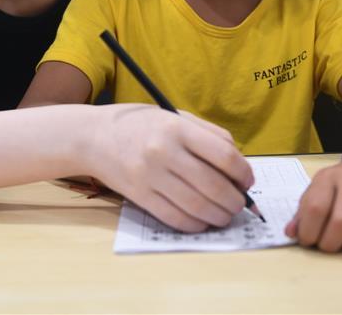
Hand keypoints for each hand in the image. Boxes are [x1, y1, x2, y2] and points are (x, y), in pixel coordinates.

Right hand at [86, 104, 252, 232]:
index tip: (247, 181)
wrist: (94, 137)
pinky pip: (174, 217)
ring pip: (197, 206)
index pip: (223, 155)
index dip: (243, 173)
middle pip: (214, 185)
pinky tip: (202, 221)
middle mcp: (163, 151)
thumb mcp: (174, 116)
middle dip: (235, 201)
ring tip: (224, 215)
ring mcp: (149, 175)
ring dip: (219, 216)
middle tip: (239, 204)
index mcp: (176, 127)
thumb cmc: (140, 125)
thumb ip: (208, 133)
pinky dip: (195, 224)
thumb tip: (238, 163)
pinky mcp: (138, 196)